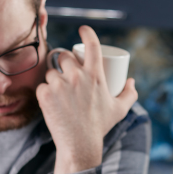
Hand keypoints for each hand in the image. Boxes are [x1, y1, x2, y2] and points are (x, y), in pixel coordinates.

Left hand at [37, 25, 137, 173]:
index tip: (83, 29)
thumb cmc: (100, 127)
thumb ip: (129, 94)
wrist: (80, 145)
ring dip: (53, 79)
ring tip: (59, 92)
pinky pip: (41, 86)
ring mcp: (60, 85)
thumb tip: (131, 81)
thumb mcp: (119, 110)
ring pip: (51, 72)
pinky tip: (50, 101)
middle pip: (65, 56)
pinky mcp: (45, 95)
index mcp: (95, 75)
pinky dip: (44, 92)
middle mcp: (77, 76)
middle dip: (64, 62)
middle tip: (66, 74)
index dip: (87, 33)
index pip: (92, 45)